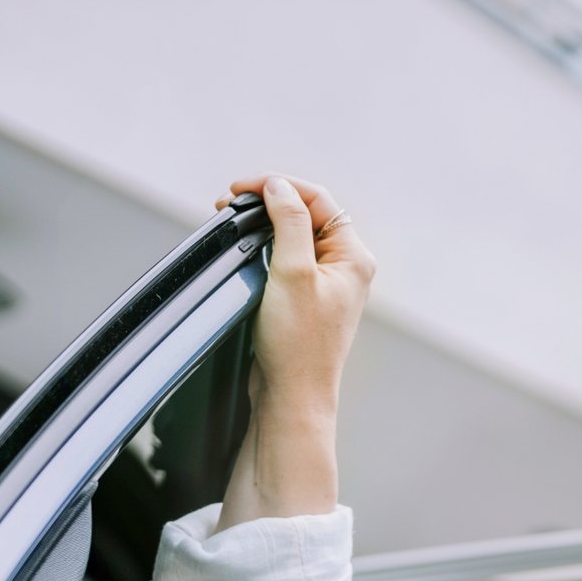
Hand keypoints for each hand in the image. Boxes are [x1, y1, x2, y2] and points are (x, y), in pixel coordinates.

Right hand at [217, 174, 373, 412]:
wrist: (293, 394)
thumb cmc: (298, 342)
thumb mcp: (293, 272)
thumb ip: (290, 223)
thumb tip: (279, 187)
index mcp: (354, 258)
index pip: (318, 200)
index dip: (278, 186)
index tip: (240, 188)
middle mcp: (345, 267)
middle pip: (305, 214)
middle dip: (266, 202)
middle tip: (228, 203)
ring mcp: (326, 283)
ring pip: (293, 235)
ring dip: (261, 222)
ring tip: (229, 219)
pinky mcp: (306, 297)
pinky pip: (285, 257)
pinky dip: (261, 245)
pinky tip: (240, 246)